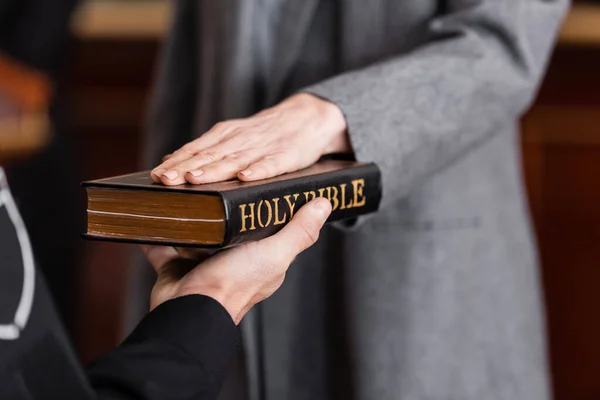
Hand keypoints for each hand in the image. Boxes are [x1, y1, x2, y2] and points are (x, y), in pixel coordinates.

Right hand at [142, 197, 331, 323]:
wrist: (188, 312)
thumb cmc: (235, 285)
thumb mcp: (275, 253)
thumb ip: (299, 230)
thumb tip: (325, 204)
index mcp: (260, 258)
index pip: (266, 225)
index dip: (262, 206)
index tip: (254, 180)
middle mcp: (232, 260)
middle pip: (228, 226)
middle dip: (220, 207)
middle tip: (213, 177)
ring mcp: (202, 263)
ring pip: (195, 231)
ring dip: (189, 215)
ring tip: (185, 188)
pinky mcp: (174, 266)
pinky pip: (164, 244)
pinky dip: (157, 232)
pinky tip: (153, 210)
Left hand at [151, 93, 350, 185]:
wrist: (308, 117)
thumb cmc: (266, 133)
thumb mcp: (234, 136)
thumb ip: (207, 150)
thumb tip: (173, 162)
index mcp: (225, 136)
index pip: (195, 149)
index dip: (175, 162)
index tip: (155, 176)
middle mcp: (239, 139)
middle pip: (209, 155)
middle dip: (185, 167)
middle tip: (165, 180)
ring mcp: (262, 147)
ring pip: (234, 160)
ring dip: (213, 170)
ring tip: (194, 179)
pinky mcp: (285, 156)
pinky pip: (270, 164)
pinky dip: (258, 170)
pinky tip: (245, 177)